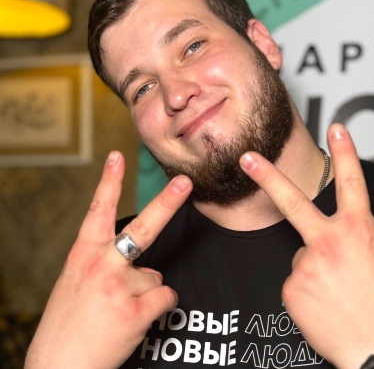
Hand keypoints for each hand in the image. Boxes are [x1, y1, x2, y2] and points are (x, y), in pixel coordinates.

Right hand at [25, 151, 191, 368]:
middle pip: (144, 228)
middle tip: (186, 182)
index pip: (98, 211)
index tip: (117, 156)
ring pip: (156, 276)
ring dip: (145, 293)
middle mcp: (102, 265)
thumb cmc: (68, 325)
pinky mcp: (135, 311)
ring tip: (119, 311)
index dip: (109, 182)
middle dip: (168, 202)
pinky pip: (166, 298)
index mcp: (83, 254)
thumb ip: (102, 263)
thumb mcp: (75, 283)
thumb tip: (140, 261)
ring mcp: (120, 287)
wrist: (58, 368)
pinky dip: (157, 308)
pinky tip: (133, 320)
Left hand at [240, 124, 373, 368]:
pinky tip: (327, 304)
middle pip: (292, 201)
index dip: (345, 153)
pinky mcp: (291, 290)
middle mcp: (329, 243)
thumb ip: (366, 238)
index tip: (336, 128)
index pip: (352, 182)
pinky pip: (297, 281)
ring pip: (303, 255)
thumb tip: (345, 234)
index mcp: (359, 231)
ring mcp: (306, 267)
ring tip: (339, 292)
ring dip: (317, 267)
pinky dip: (309, 289)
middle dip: (266, 175)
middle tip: (246, 157)